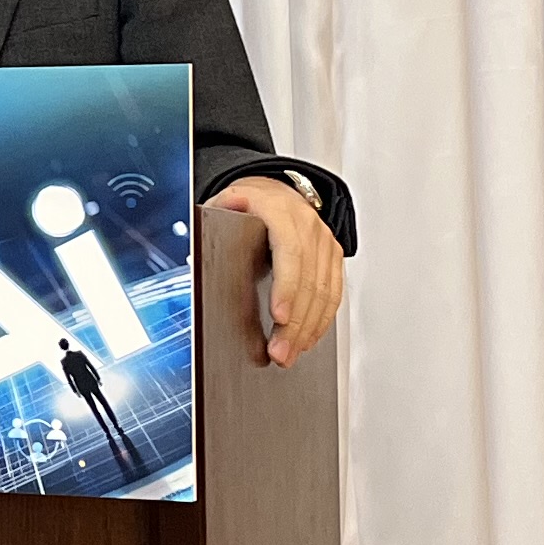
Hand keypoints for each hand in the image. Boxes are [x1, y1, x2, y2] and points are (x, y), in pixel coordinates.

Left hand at [211, 176, 344, 368]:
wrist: (278, 191)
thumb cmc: (250, 202)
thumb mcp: (227, 203)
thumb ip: (218, 218)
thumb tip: (209, 233)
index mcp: (281, 212)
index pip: (290, 252)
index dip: (287, 287)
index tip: (280, 316)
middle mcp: (308, 227)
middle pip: (309, 281)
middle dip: (295, 323)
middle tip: (279, 351)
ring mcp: (324, 243)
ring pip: (324, 293)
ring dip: (309, 329)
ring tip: (290, 353)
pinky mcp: (332, 258)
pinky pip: (334, 294)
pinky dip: (322, 321)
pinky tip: (308, 339)